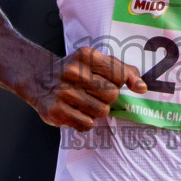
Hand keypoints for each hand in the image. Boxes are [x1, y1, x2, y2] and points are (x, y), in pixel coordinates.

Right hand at [28, 45, 146, 130]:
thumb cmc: (76, 72)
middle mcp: (71, 71)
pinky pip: (86, 124)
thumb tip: (142, 87)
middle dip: (107, 97)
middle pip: (112, 94)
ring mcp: (62, 92)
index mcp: (85, 56)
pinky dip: (84, 121)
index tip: (109, 82)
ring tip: (83, 102)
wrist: (38, 79)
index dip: (118, 82)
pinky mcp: (55, 111)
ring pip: (101, 111)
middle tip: (92, 92)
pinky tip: (74, 111)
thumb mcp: (97, 62)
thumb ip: (123, 71)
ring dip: (96, 110)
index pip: (119, 74)